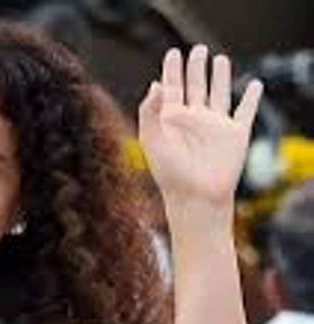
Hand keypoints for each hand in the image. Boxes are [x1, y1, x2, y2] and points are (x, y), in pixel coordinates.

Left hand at [138, 45, 262, 214]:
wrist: (195, 196)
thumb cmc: (170, 173)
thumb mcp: (151, 138)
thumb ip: (149, 111)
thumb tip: (155, 84)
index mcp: (171, 120)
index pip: (172, 89)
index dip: (172, 71)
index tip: (172, 54)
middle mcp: (193, 121)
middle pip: (195, 87)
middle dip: (195, 68)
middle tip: (197, 49)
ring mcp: (215, 126)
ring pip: (219, 94)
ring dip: (220, 77)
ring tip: (219, 58)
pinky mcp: (235, 135)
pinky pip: (246, 111)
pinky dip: (252, 98)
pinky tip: (254, 85)